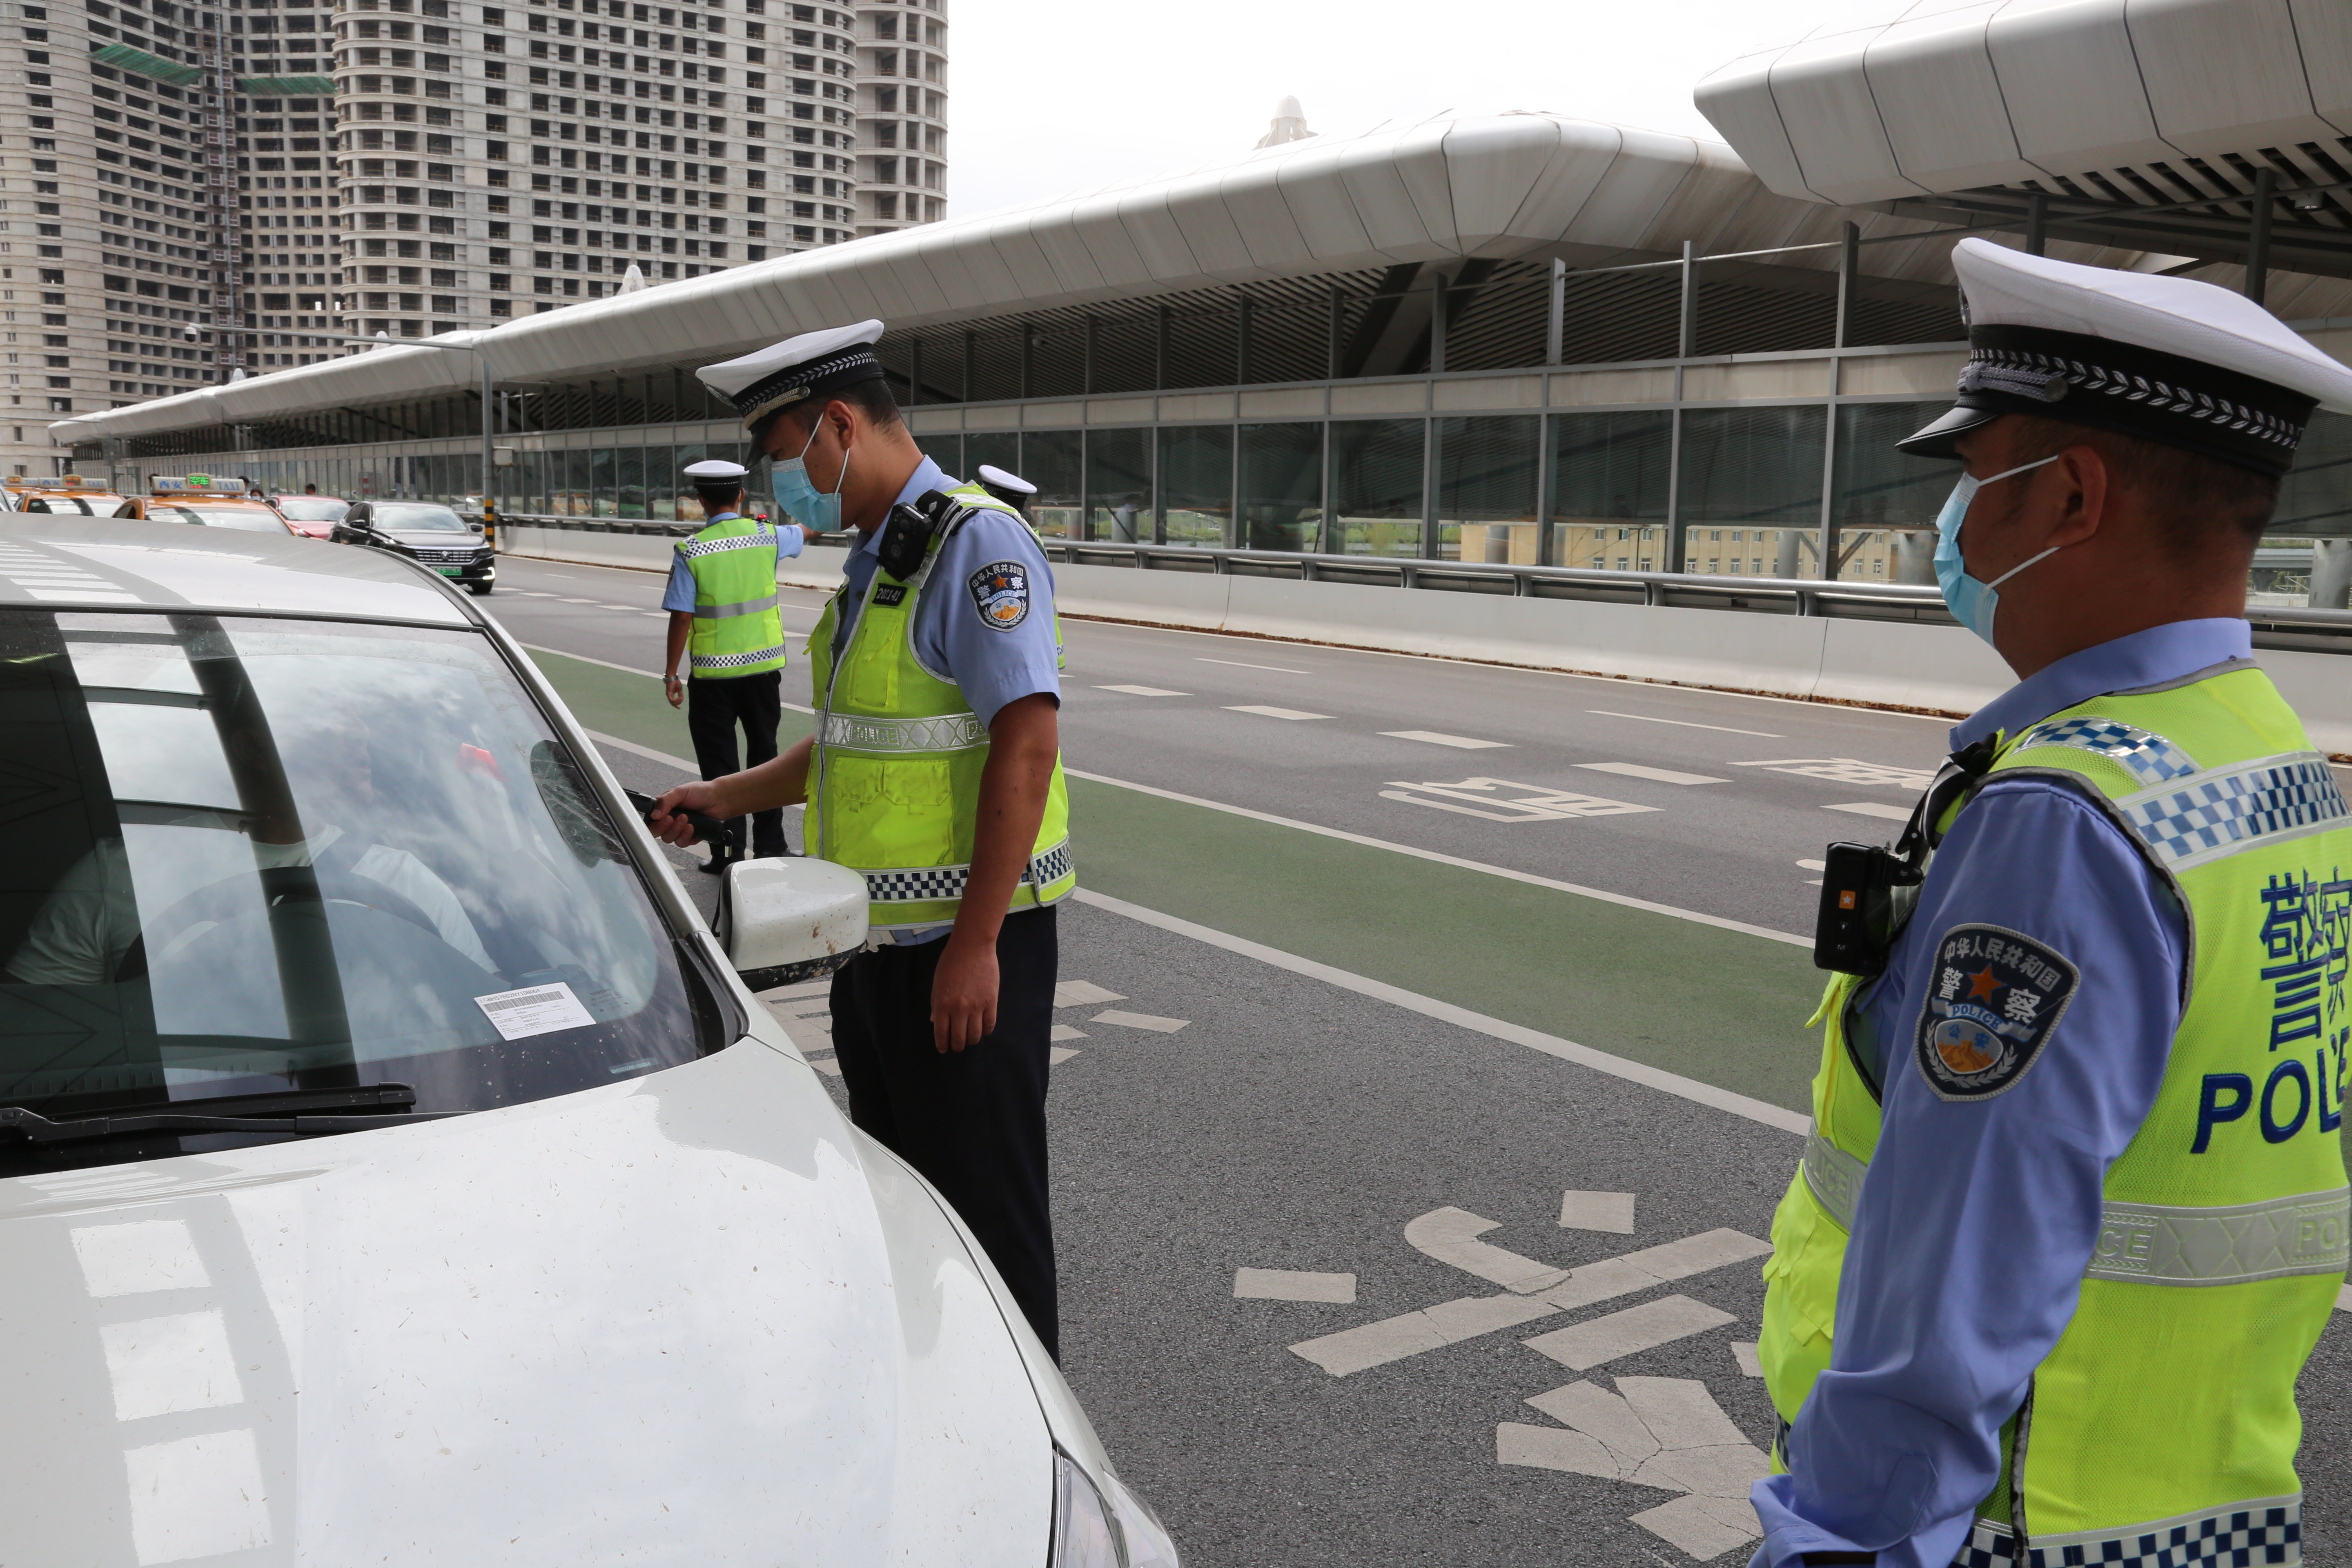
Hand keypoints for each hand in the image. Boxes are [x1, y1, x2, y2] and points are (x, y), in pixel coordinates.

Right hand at [647, 780, 715, 845]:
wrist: (719, 799)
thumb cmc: (701, 792)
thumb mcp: (680, 791)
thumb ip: (665, 801)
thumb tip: (655, 813)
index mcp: (664, 808)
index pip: (651, 820)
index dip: (653, 822)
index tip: (659, 817)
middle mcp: (670, 820)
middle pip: (656, 832)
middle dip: (663, 827)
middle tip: (671, 818)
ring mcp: (679, 829)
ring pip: (668, 839)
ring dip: (676, 830)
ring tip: (686, 819)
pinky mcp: (689, 837)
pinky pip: (682, 842)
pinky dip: (685, 836)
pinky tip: (691, 827)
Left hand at [664, 674, 683, 708]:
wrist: (672, 677)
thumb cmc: (675, 682)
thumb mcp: (679, 689)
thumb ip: (680, 695)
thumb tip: (681, 699)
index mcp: (671, 695)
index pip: (673, 702)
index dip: (676, 706)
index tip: (679, 708)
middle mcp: (669, 696)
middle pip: (672, 704)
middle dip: (678, 704)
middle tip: (681, 700)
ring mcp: (668, 695)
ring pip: (672, 703)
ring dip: (677, 702)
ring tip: (681, 699)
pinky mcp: (668, 693)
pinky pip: (671, 700)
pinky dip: (676, 700)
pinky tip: (679, 698)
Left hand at [929, 930, 998, 1053]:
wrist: (972, 947)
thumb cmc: (950, 962)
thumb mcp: (937, 983)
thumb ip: (935, 1003)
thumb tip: (934, 1022)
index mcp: (942, 1005)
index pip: (941, 1033)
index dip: (942, 1044)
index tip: (943, 1049)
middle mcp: (958, 1010)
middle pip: (959, 1038)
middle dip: (957, 1046)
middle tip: (957, 1047)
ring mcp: (976, 1007)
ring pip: (975, 1035)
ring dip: (972, 1041)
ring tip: (971, 1040)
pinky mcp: (991, 1002)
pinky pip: (990, 1024)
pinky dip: (986, 1031)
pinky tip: (984, 1030)